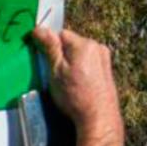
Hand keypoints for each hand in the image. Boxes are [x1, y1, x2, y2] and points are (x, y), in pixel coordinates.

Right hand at [27, 26, 122, 145]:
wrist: (98, 117)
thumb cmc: (75, 96)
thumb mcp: (56, 71)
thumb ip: (49, 48)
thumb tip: (40, 29)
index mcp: (84, 44)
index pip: (60, 34)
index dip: (49, 46)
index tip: (44, 60)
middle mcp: (97, 47)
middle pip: (71, 43)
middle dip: (61, 55)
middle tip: (55, 75)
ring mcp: (104, 58)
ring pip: (79, 53)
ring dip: (71, 63)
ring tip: (67, 82)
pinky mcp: (106, 69)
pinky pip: (88, 62)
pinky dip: (80, 69)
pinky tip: (77, 85)